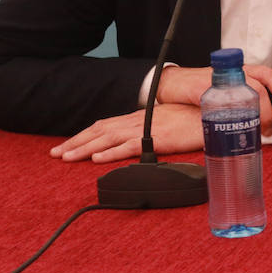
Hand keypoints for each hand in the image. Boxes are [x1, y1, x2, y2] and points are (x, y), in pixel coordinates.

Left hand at [50, 103, 204, 162]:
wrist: (215, 113)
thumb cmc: (197, 117)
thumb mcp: (172, 121)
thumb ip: (156, 129)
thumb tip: (147, 139)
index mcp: (141, 117)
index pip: (106, 125)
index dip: (85, 134)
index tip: (68, 145)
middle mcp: (139, 120)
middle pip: (100, 130)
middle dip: (76, 142)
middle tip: (56, 153)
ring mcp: (147, 128)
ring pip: (108, 138)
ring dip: (85, 148)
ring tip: (67, 157)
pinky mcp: (158, 138)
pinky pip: (130, 146)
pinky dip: (111, 152)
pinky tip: (96, 159)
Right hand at [156, 64, 271, 135]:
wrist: (171, 84)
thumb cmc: (200, 89)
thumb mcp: (225, 91)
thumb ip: (242, 102)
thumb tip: (261, 125)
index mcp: (241, 72)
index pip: (268, 75)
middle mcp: (232, 73)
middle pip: (259, 88)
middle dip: (268, 111)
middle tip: (269, 130)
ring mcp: (217, 80)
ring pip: (244, 94)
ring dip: (254, 115)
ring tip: (254, 131)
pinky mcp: (202, 89)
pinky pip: (220, 101)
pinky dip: (229, 114)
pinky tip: (232, 126)